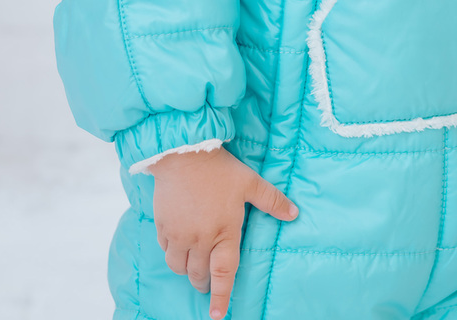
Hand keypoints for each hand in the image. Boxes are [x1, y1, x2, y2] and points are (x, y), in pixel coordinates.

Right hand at [150, 147, 297, 318]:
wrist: (184, 152)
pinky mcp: (162, 226)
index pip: (224, 273)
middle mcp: (199, 239)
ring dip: (187, 269)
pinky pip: (166, 249)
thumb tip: (294, 213)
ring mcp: (178, 235)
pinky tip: (179, 241)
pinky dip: (172, 251)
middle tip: (208, 280)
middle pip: (198, 275)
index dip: (221, 296)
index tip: (218, 315)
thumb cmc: (220, 168)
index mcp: (224, 232)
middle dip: (204, 282)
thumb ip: (272, 200)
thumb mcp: (250, 182)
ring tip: (194, 261)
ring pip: (179, 267)